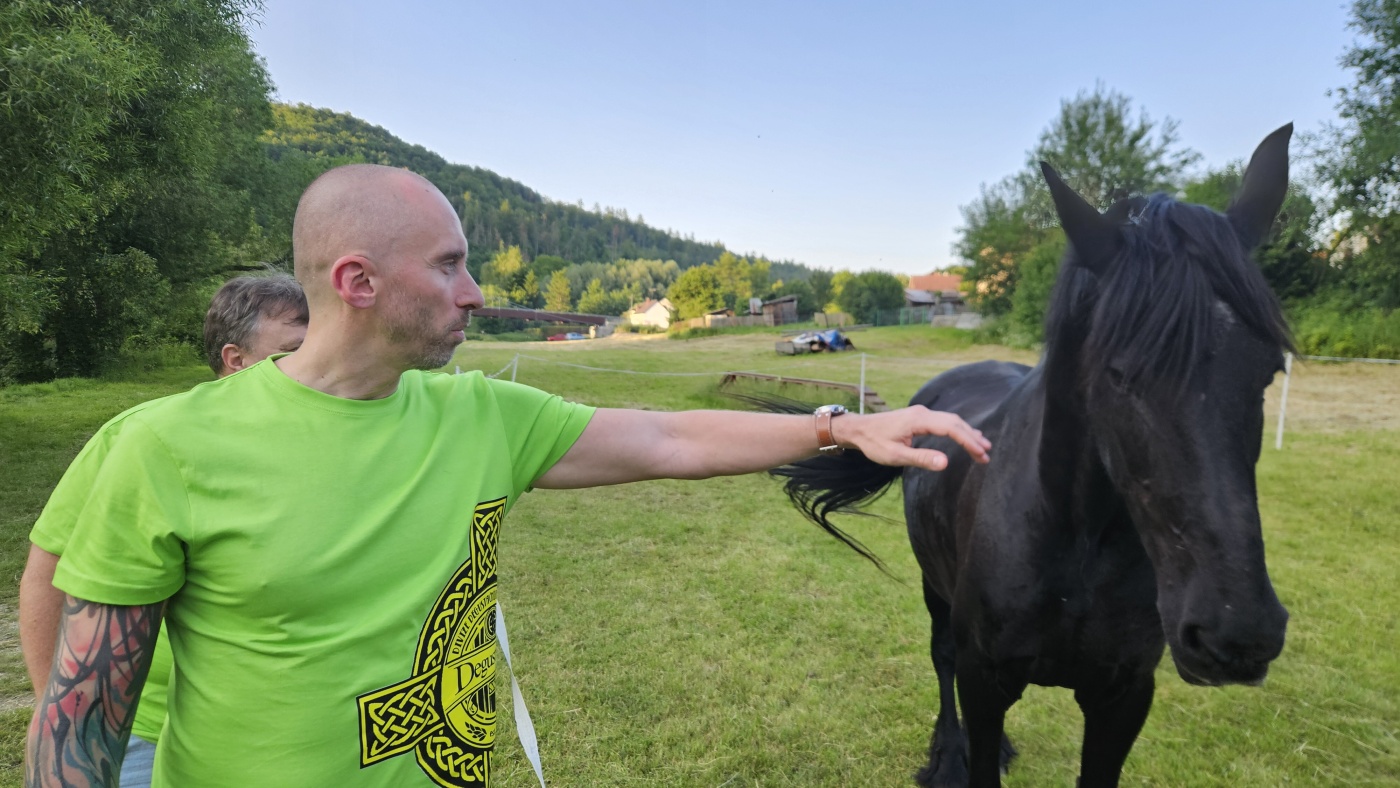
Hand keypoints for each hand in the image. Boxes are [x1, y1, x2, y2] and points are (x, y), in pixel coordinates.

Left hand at [831, 406, 990, 470]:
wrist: (859, 429)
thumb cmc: (874, 444)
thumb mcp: (896, 456)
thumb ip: (921, 458)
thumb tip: (946, 462)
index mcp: (919, 420)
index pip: (951, 428)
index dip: (968, 441)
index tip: (981, 454)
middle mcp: (923, 413)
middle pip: (955, 422)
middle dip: (973, 438)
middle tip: (987, 455)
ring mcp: (922, 413)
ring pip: (951, 420)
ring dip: (968, 433)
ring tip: (984, 447)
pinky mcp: (920, 417)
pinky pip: (945, 421)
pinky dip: (958, 429)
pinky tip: (966, 436)